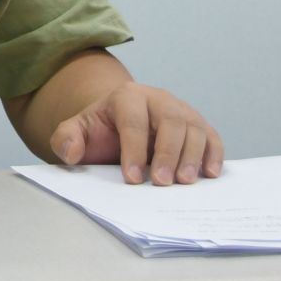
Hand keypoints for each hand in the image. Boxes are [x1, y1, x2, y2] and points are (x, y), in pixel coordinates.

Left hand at [48, 82, 223, 184]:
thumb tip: (71, 151)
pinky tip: (209, 174)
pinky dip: (214, 154)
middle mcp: (159, 99)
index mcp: (127, 97)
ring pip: (194, 128)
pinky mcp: (198, 125)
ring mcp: (181, 110)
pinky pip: (211, 136)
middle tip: (163, 183)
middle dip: (168, 153)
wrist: (119, 124)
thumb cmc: (100, 131)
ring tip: (185, 183)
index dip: (133, 150)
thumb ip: (66, 138)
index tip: (132, 179)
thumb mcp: (76, 131)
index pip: (134, 121)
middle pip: (171, 121)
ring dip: (192, 156)